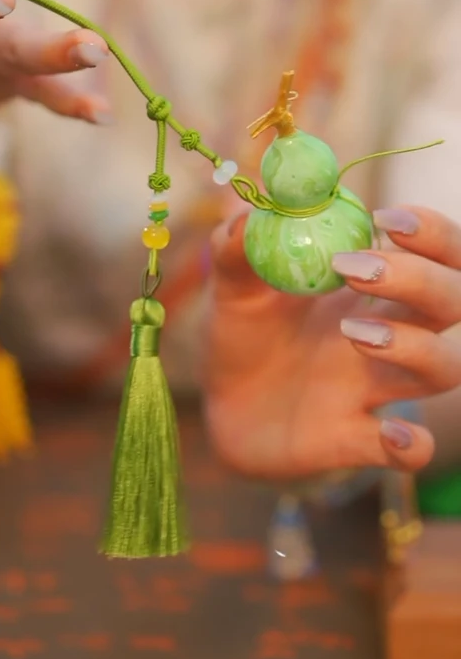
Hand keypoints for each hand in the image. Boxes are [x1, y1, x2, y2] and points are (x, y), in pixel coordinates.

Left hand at [205, 206, 460, 478]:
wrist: (220, 407)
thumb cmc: (243, 333)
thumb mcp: (231, 285)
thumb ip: (236, 245)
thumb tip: (252, 207)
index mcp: (370, 288)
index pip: (437, 253)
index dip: (432, 234)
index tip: (387, 218)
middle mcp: (389, 334)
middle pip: (451, 301)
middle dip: (419, 279)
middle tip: (354, 267)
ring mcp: (376, 389)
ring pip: (445, 368)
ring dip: (415, 346)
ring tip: (352, 333)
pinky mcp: (356, 441)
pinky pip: (407, 451)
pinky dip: (411, 444)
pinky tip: (391, 434)